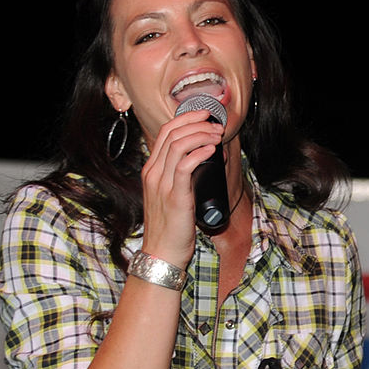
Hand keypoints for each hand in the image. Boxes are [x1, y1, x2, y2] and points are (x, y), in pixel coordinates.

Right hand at [138, 108, 224, 265]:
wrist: (161, 253)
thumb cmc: (171, 227)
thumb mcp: (174, 196)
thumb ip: (183, 177)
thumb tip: (205, 158)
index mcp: (151, 170)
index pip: (165, 133)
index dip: (186, 119)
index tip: (205, 116)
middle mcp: (153, 173)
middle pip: (171, 133)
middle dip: (196, 122)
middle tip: (216, 123)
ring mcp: (162, 183)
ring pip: (178, 145)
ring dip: (201, 134)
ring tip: (217, 135)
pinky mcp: (174, 195)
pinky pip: (184, 165)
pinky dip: (200, 152)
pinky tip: (212, 149)